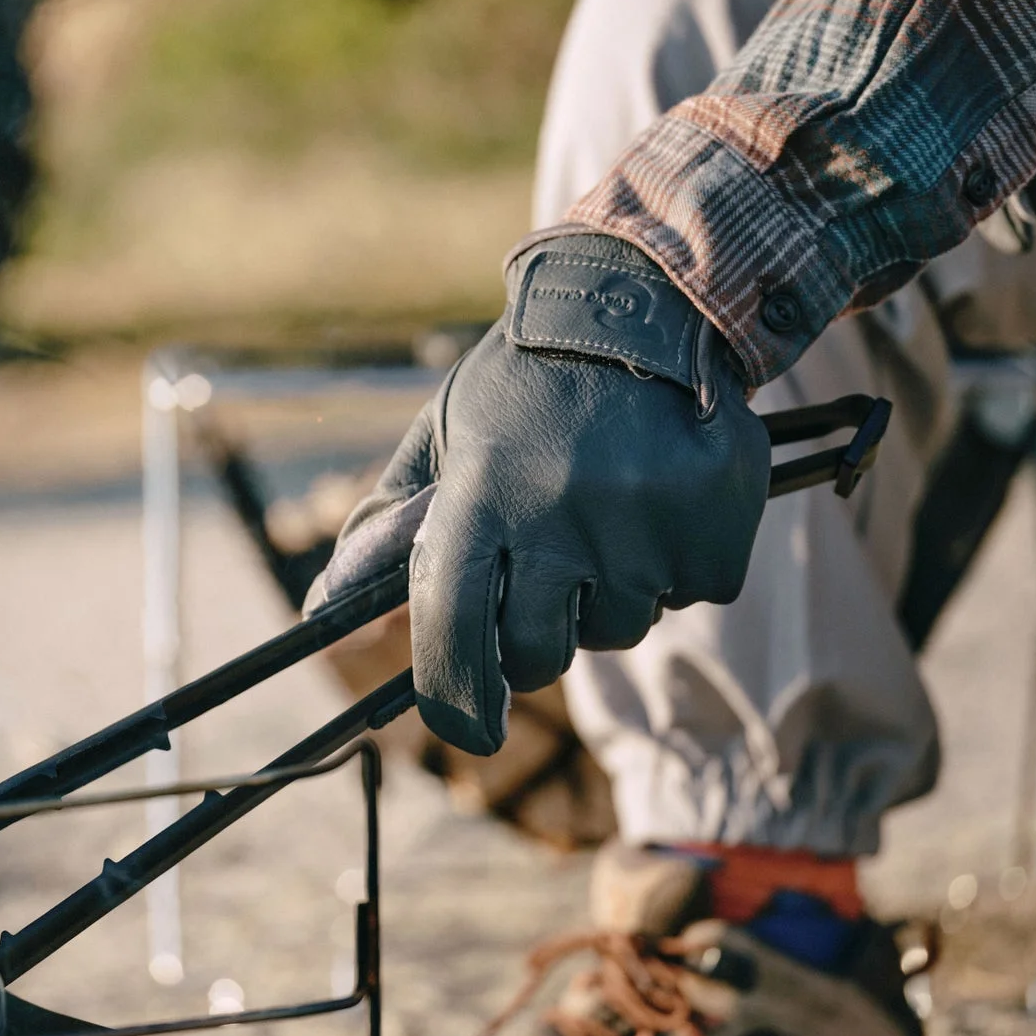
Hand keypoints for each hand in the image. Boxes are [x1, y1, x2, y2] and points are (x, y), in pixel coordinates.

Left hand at [305, 232, 769, 755]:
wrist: (643, 304)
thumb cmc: (525, 384)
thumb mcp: (444, 438)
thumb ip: (388, 526)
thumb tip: (322, 611)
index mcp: (478, 499)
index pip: (454, 631)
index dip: (456, 697)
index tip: (469, 731)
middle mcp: (557, 521)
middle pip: (543, 655)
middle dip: (542, 635)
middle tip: (551, 571)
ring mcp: (640, 529)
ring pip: (621, 626)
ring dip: (614, 589)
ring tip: (611, 509)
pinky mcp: (713, 529)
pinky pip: (693, 594)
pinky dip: (682, 563)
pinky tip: (666, 499)